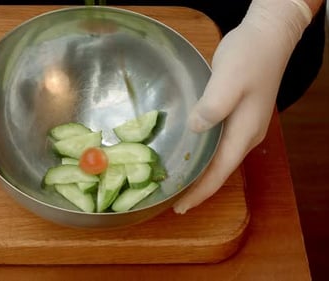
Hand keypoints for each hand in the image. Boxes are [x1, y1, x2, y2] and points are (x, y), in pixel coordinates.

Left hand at [173, 0, 312, 213]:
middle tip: (173, 199)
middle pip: (220, 170)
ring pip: (219, 158)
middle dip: (198, 187)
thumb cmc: (249, 57)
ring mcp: (244, 125)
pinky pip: (218, 144)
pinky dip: (203, 154)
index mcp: (244, 132)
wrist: (268, 36)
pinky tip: (189, 152)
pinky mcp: (238, 115)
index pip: (220, 172)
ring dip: (200, 172)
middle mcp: (246, 135)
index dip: (200, 192)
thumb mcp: (228, 81)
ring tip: (178, 182)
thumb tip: (195, 129)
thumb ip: (211, 108)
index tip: (180, 207)